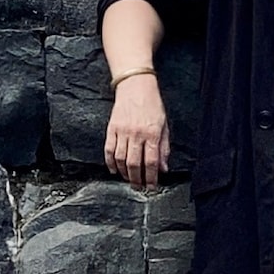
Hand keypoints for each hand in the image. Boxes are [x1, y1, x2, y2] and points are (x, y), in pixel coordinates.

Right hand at [104, 74, 169, 189]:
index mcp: (152, 134)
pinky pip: (109, 150)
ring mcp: (122, 131)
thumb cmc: (152, 105)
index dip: (151, 178)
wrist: (135, 86)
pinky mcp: (111, 128)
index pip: (151, 162)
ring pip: (121, 159)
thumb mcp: (164, 126)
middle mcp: (137, 134)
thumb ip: (163, 148)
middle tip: (139, 187)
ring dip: (124, 173)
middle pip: (135, 164)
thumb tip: (163, 168)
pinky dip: (110, 162)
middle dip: (137, 179)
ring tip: (128, 179)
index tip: (151, 187)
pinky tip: (114, 169)